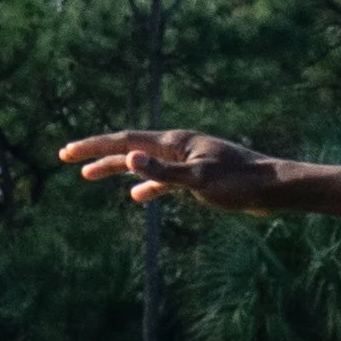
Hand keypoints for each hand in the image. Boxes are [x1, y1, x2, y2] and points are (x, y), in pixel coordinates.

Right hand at [59, 128, 275, 213]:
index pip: (124, 142)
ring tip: (89, 176)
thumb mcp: (200, 181)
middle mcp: (178, 147)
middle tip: (66, 158)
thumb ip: (164, 173)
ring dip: (116, 169)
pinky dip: (148, 187)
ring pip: (143, 164)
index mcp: (174, 143)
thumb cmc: (241, 184)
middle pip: (128, 148)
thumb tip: (128, 161)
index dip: (93, 147)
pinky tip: (138, 198)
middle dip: (97, 154)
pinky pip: (164, 180)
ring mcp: (188, 161)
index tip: (66, 153)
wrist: (274, 189)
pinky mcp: (199, 177)